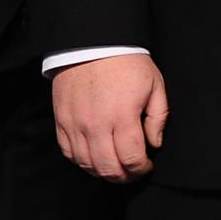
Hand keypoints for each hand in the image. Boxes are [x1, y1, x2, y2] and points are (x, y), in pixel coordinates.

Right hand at [51, 54, 168, 182]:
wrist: (93, 43)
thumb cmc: (127, 62)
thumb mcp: (155, 84)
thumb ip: (158, 117)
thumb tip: (154, 144)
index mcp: (122, 115)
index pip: (131, 158)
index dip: (141, 168)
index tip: (147, 165)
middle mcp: (96, 125)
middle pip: (108, 168)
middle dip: (124, 176)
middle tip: (132, 172)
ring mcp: (75, 124)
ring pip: (86, 164)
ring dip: (102, 172)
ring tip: (115, 167)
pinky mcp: (61, 121)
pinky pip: (69, 152)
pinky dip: (82, 161)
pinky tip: (94, 158)